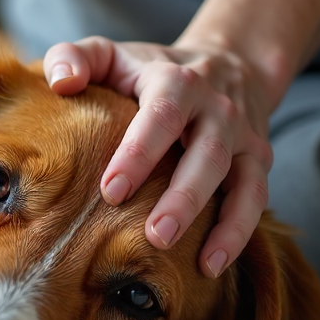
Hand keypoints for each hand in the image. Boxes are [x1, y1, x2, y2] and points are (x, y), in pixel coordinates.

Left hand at [43, 36, 273, 277]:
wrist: (228, 63)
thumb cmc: (149, 70)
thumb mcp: (110, 54)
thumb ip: (74, 57)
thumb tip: (61, 82)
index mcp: (175, 82)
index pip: (161, 115)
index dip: (138, 153)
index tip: (112, 190)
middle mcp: (216, 108)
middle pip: (207, 154)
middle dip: (182, 197)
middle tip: (153, 236)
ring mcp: (242, 136)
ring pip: (239, 180)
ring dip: (219, 223)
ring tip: (195, 261)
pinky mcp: (258, 160)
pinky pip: (255, 199)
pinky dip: (239, 233)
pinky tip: (212, 265)